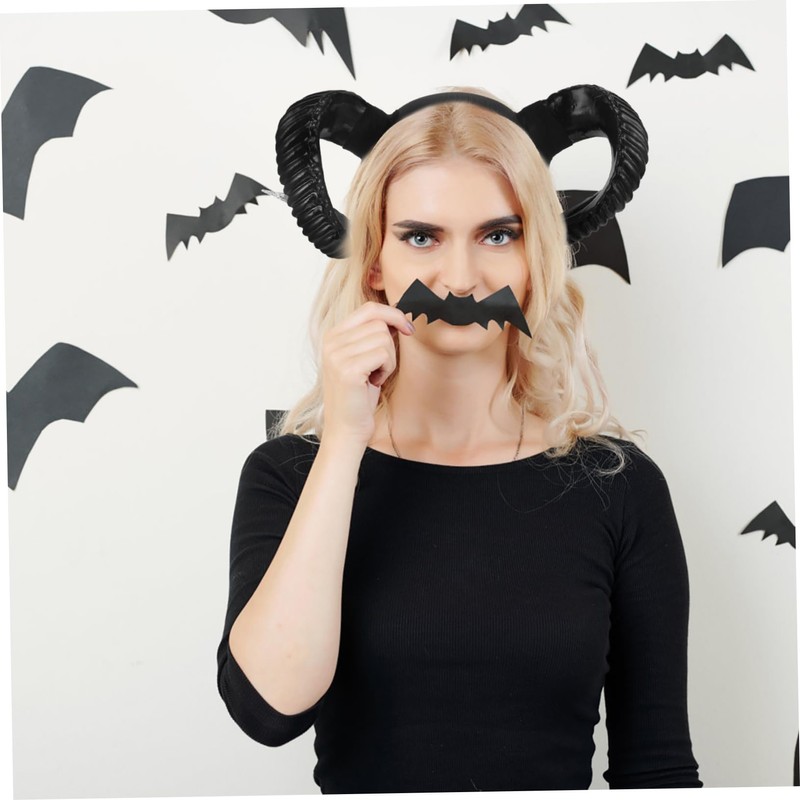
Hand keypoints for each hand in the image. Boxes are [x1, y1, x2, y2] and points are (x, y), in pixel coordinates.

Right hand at [321, 302, 413, 446]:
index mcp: (333, 335)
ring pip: (384, 338)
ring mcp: (337, 354)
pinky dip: (386, 369)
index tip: (407, 329)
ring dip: (388, 360)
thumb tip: (399, 316)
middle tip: (379, 368)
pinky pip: (384, 354)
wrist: (346, 428)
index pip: (369, 308)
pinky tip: (374, 383)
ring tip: (374, 377)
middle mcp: (331, 341)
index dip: (393, 314)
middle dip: (390, 346)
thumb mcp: (364, 359)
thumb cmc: (359, 396)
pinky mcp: (347, 369)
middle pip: (380, 323)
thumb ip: (373, 335)